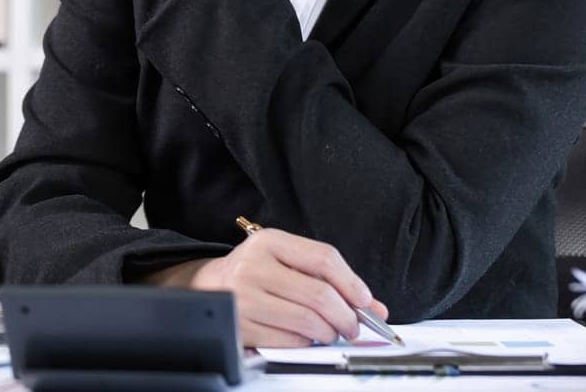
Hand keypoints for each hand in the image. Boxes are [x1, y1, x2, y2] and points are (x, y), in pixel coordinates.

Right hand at [186, 228, 388, 347]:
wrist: (211, 286)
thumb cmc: (257, 273)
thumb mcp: (288, 261)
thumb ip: (330, 279)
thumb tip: (374, 307)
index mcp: (269, 241)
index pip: (323, 258)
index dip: (352, 283)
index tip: (365, 301)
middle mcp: (253, 266)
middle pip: (319, 294)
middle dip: (346, 316)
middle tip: (353, 326)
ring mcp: (244, 296)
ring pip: (307, 321)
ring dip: (328, 333)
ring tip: (329, 332)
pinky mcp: (240, 324)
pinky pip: (288, 341)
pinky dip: (305, 344)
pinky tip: (304, 338)